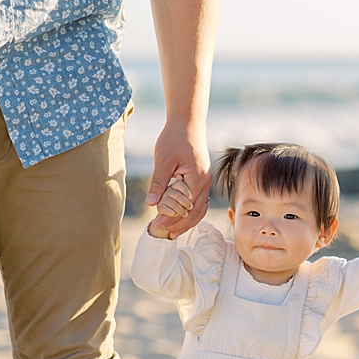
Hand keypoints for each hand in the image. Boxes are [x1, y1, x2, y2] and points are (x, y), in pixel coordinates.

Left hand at [149, 121, 210, 238]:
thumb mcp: (163, 160)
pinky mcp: (202, 178)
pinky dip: (190, 211)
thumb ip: (158, 183)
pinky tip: (179, 217)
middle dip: (181, 225)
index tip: (156, 227)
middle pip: (196, 211)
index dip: (171, 219)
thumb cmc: (174, 138)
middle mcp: (205, 182)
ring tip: (172, 232)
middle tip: (164, 235)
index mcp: (197, 178)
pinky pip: (199, 200)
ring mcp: (206, 180)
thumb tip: (152, 205)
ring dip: (187, 221)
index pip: (185, 206)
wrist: (187, 122)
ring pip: (200, 208)